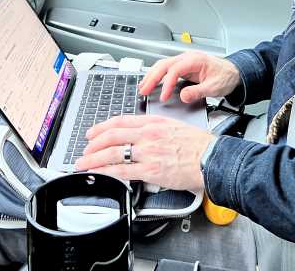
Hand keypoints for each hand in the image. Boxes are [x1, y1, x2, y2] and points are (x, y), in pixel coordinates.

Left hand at [74, 115, 212, 192]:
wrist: (211, 158)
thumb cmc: (198, 145)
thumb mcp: (174, 126)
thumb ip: (154, 129)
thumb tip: (139, 135)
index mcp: (154, 122)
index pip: (120, 121)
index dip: (102, 127)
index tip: (93, 132)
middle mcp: (148, 134)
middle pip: (112, 135)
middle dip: (92, 144)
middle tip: (84, 150)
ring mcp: (148, 152)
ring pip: (112, 152)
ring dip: (93, 159)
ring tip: (83, 164)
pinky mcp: (150, 170)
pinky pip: (122, 170)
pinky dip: (106, 172)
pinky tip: (98, 174)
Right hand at [140, 51, 240, 102]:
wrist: (234, 73)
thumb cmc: (226, 77)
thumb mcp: (215, 87)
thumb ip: (199, 92)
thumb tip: (183, 96)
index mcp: (195, 60)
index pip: (175, 70)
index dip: (167, 83)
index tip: (163, 96)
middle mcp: (188, 58)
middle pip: (164, 64)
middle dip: (152, 77)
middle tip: (143, 90)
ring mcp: (184, 61)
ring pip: (163, 65)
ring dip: (152, 75)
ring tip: (143, 87)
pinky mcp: (183, 66)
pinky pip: (167, 69)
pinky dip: (157, 75)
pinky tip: (152, 82)